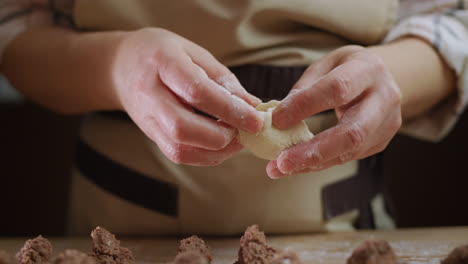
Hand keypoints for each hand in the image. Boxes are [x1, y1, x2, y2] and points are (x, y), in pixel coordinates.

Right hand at [110, 28, 262, 165]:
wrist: (121, 67)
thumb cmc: (163, 55)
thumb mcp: (194, 53)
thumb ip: (223, 80)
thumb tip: (253, 106)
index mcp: (162, 63)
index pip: (196, 91)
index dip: (229, 109)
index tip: (257, 119)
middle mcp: (150, 95)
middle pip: (183, 127)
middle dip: (222, 136)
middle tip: (246, 131)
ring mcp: (147, 119)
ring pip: (180, 148)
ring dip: (216, 151)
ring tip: (238, 139)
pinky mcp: (151, 136)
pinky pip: (178, 155)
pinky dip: (206, 156)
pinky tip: (222, 145)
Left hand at [268, 46, 401, 177]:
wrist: (383, 77)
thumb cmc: (348, 68)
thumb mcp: (326, 65)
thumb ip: (305, 88)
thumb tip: (279, 117)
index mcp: (368, 69)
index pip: (337, 89)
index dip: (306, 105)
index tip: (277, 119)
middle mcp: (384, 98)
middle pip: (352, 132)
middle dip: (313, 151)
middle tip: (281, 161)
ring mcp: (386, 124)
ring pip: (349, 150)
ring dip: (311, 163)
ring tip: (280, 168)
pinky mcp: (380, 142)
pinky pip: (346, 157)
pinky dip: (318, 163)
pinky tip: (296, 165)